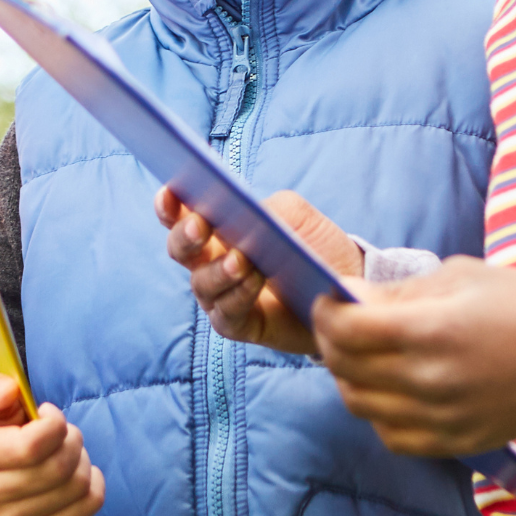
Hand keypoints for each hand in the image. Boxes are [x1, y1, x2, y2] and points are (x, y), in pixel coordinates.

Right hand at [0, 373, 103, 515]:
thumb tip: (7, 389)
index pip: (31, 447)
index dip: (54, 423)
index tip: (49, 413)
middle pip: (59, 466)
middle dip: (72, 440)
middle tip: (62, 434)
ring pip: (77, 484)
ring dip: (81, 460)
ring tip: (65, 453)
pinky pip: (90, 503)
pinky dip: (94, 483)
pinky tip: (75, 473)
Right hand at [157, 187, 362, 354]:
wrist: (345, 288)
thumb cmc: (314, 246)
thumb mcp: (298, 216)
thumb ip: (269, 209)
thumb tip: (248, 214)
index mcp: (218, 228)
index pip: (181, 214)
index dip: (169, 204)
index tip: (170, 191)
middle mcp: (211, 262)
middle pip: (181, 249)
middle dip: (186, 235)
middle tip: (201, 225)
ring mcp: (221, 295)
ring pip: (202, 283)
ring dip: (219, 270)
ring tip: (240, 260)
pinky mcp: (239, 324)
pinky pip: (227, 313)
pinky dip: (239, 295)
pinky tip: (254, 280)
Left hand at [311, 257, 515, 456]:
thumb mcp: (462, 276)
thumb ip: (401, 291)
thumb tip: (349, 298)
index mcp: (432, 329)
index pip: (346, 328)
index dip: (326, 311)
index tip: (328, 299)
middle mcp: (430, 380)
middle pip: (345, 368)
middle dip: (332, 340)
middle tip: (341, 323)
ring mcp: (441, 417)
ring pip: (361, 406)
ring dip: (351, 378)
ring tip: (365, 356)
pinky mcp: (454, 442)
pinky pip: (392, 436)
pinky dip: (379, 413)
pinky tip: (393, 389)